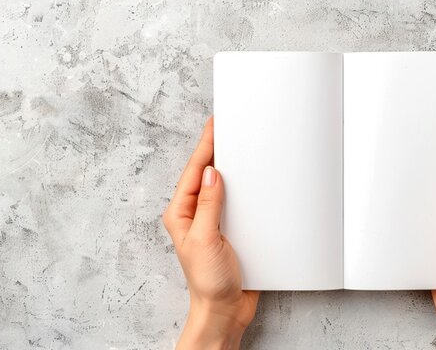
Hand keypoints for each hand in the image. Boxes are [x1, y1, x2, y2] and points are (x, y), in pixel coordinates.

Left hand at [162, 117, 258, 349]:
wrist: (224, 310)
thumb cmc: (208, 282)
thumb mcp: (206, 240)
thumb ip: (209, 206)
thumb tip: (211, 173)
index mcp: (182, 214)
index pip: (194, 172)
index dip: (205, 146)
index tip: (215, 125)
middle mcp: (196, 215)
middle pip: (206, 174)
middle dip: (215, 150)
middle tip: (226, 125)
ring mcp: (214, 222)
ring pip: (223, 186)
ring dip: (231, 167)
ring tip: (239, 144)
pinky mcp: (232, 231)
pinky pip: (237, 203)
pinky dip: (245, 189)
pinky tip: (254, 181)